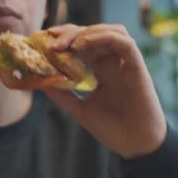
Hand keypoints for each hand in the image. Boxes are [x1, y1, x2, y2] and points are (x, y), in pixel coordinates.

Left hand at [43, 24, 166, 159]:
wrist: (136, 146)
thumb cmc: (113, 129)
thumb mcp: (80, 110)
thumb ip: (62, 95)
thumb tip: (40, 81)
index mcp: (103, 71)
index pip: (85, 43)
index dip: (66, 37)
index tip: (45, 40)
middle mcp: (115, 63)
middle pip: (95, 33)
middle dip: (72, 32)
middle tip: (52, 39)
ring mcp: (127, 64)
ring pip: (112, 31)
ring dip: (89, 31)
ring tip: (69, 43)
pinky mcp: (138, 68)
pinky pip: (125, 43)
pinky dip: (105, 37)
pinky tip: (85, 44)